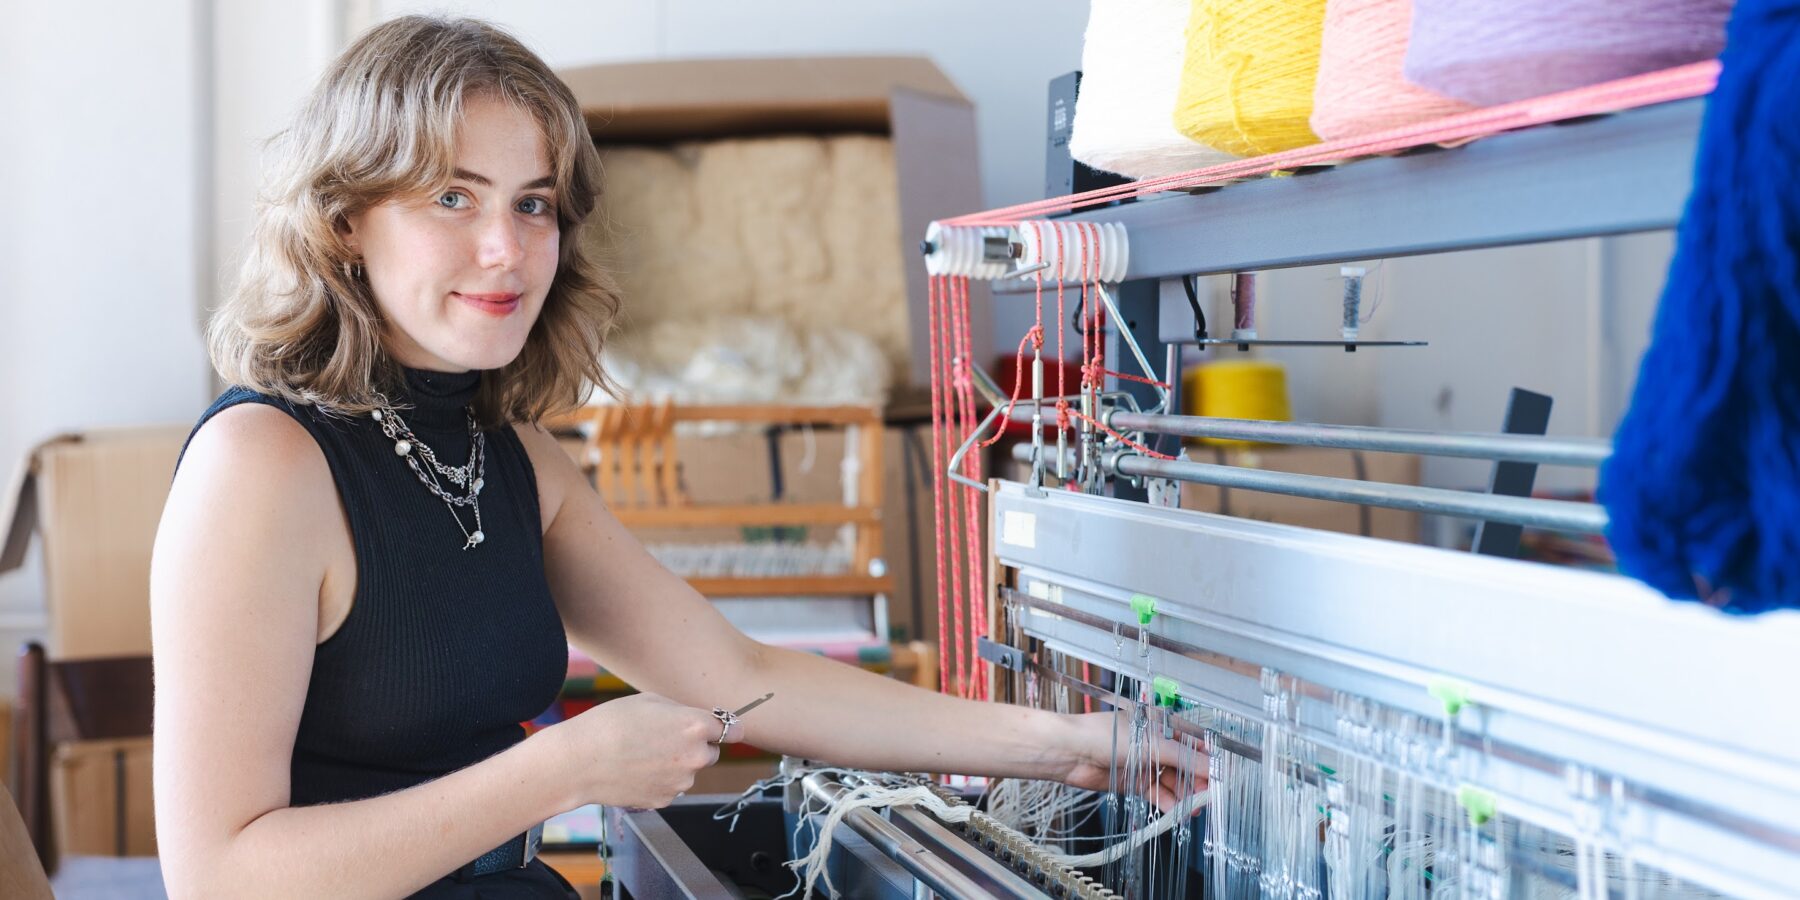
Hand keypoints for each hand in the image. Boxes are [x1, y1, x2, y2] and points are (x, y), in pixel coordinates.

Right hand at [546, 692, 741, 808]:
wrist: (579, 761)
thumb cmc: (610, 724)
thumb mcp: (650, 701)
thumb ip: (681, 712)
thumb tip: (696, 720)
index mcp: (695, 726)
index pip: (734, 730)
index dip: (728, 728)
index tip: (725, 729)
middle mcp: (694, 756)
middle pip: (711, 752)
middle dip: (696, 746)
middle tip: (666, 739)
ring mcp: (681, 782)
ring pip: (689, 772)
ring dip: (677, 765)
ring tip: (643, 755)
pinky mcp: (665, 800)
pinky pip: (671, 787)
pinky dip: (660, 781)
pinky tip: (636, 770)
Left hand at [1052, 710, 1205, 813]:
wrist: (1072, 752)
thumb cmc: (1108, 736)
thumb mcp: (1153, 744)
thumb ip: (1185, 758)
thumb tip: (1213, 767)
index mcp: (1161, 725)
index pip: (1194, 742)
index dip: (1209, 759)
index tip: (1222, 777)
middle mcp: (1155, 743)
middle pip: (1185, 764)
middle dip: (1198, 781)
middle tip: (1210, 798)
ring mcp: (1144, 763)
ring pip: (1172, 781)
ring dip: (1184, 795)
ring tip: (1194, 810)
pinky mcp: (1133, 781)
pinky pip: (1156, 793)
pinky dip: (1167, 803)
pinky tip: (1176, 812)